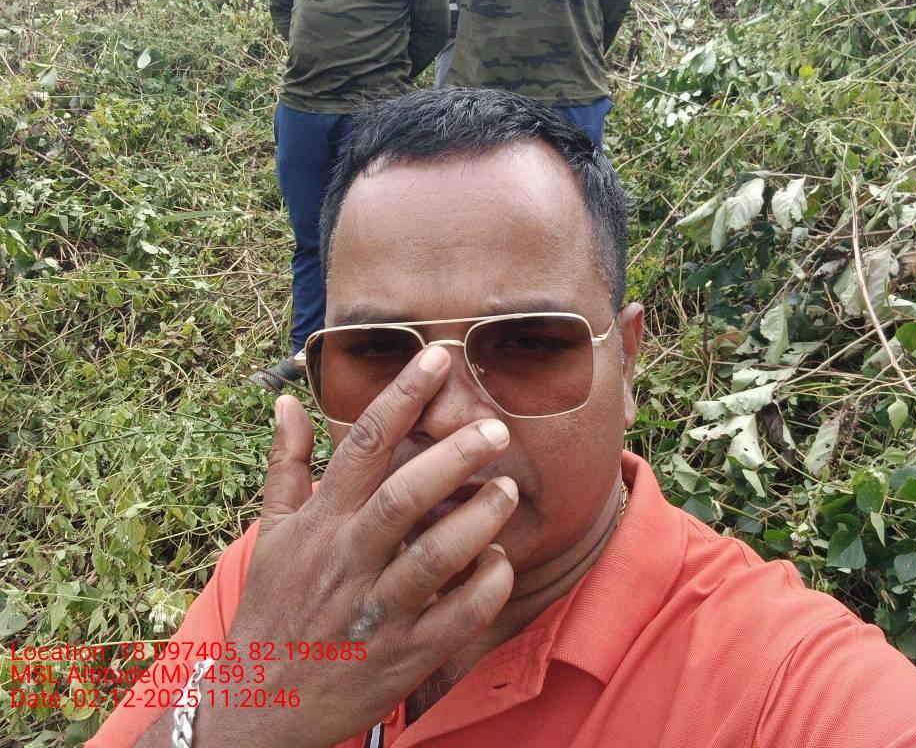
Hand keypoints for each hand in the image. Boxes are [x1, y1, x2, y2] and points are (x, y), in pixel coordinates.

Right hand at [200, 345, 516, 747]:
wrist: (260, 704)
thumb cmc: (275, 605)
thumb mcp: (272, 531)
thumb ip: (286, 464)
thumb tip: (285, 402)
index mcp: (322, 522)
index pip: (363, 445)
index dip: (402, 396)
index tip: (437, 357)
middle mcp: (349, 560)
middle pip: (404, 497)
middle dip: (454, 458)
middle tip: (495, 429)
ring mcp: (377, 612)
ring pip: (434, 558)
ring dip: (478, 520)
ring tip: (508, 491)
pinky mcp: (404, 657)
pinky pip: (455, 620)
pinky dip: (484, 587)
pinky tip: (501, 561)